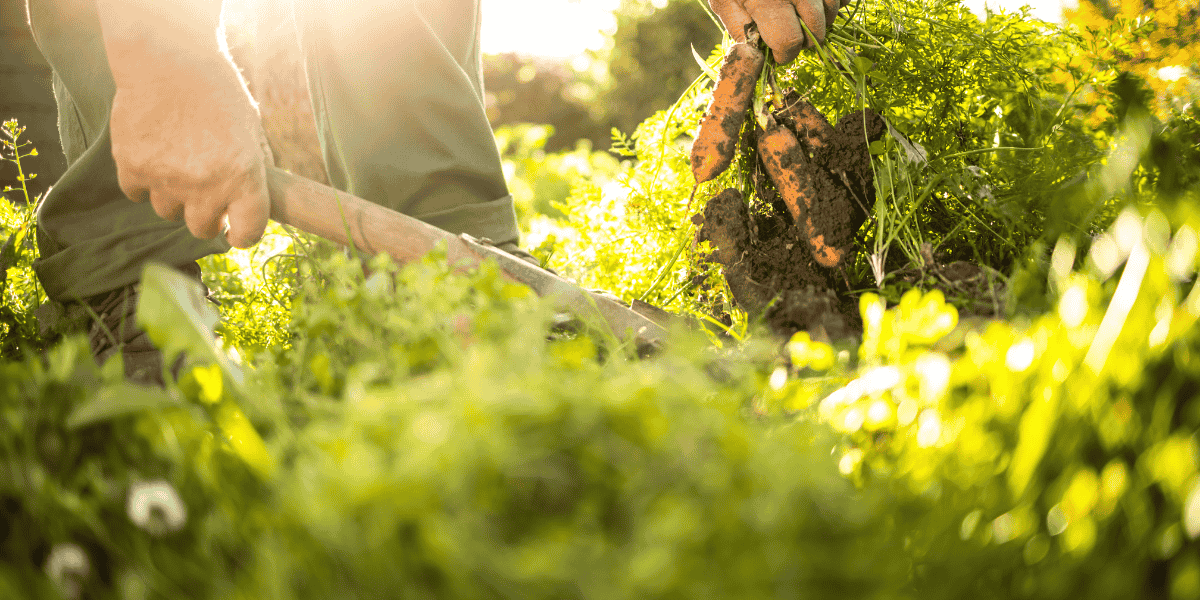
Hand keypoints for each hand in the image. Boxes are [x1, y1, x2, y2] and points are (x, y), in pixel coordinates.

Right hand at [108, 75, 270, 248]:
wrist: (169, 61)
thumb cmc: (217, 92)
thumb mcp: (250, 131)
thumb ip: (250, 169)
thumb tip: (252, 201)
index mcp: (243, 177)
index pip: (248, 233)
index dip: (243, 235)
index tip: (237, 231)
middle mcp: (206, 185)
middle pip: (202, 229)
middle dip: (206, 217)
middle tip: (205, 195)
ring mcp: (166, 180)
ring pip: (168, 212)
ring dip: (174, 197)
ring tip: (177, 165)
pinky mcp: (131, 168)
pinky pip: (137, 193)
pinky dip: (143, 181)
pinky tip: (152, 156)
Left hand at [709, 0, 851, 62]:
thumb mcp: (725, 1)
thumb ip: (740, 28)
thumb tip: (760, 55)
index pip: (789, 40)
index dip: (784, 54)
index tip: (778, 53)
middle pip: (816, 29)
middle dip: (805, 40)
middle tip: (790, 35)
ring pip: (832, 10)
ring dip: (821, 21)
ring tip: (802, 18)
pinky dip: (834, 3)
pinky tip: (816, 3)